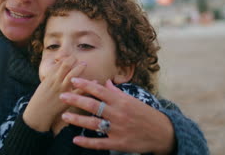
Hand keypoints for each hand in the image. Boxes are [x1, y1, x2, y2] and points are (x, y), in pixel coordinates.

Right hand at [23, 56, 85, 131]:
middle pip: (65, 65)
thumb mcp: (44, 84)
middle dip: (73, 60)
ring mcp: (62, 89)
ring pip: (72, 75)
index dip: (67, 59)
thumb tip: (60, 66)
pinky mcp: (68, 99)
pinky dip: (88, 85)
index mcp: (49, 77)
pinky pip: (80, 91)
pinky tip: (96, 81)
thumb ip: (53, 75)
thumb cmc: (41, 98)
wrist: (37, 114)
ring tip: (85, 64)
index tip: (73, 58)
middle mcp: (55, 81)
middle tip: (79, 59)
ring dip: (79, 68)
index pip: (60, 63)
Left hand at [60, 78, 174, 154]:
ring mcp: (117, 129)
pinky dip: (87, 142)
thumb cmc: (146, 114)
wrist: (161, 132)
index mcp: (121, 101)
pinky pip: (99, 143)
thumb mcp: (133, 100)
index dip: (85, 85)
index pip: (99, 90)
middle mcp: (118, 113)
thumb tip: (105, 82)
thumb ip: (117, 92)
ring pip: (93, 123)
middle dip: (76, 100)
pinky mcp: (118, 143)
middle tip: (62, 96)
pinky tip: (75, 139)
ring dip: (77, 119)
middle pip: (93, 105)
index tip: (73, 80)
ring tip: (64, 116)